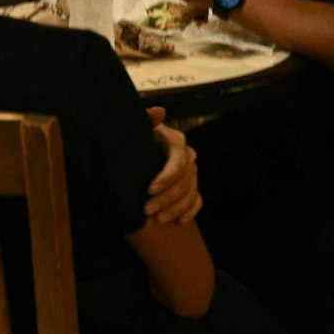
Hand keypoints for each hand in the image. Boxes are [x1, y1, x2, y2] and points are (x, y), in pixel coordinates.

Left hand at [142, 107, 201, 223]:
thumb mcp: (138, 127)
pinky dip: (190, 211)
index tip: (149, 189)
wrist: (137, 149)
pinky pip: (197, 200)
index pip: (177, 161)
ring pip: (190, 192)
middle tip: (148, 210)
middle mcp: (187, 156)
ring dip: (176, 208)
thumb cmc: (136, 137)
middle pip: (184, 180)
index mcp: (176, 142)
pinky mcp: (191, 185)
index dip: (166, 177)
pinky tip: (180, 221)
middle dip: (167, 197)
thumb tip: (159, 112)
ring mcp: (191, 172)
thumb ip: (147, 119)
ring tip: (158, 220)